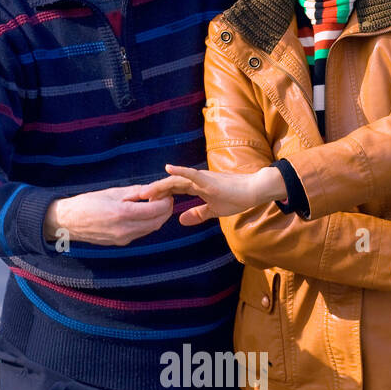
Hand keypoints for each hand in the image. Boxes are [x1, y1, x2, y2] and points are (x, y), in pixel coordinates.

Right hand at [44, 183, 172, 247]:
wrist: (68, 222)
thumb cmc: (88, 203)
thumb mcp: (112, 192)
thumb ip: (136, 191)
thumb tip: (154, 189)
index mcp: (122, 213)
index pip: (155, 210)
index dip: (166, 202)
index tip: (167, 194)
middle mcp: (125, 229)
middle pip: (157, 222)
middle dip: (165, 211)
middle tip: (166, 199)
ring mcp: (123, 238)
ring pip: (151, 229)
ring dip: (158, 218)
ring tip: (155, 205)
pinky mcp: (121, 243)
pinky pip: (141, 233)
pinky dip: (148, 223)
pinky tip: (144, 214)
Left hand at [145, 163, 283, 225]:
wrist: (253, 191)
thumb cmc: (236, 198)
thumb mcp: (213, 210)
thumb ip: (197, 214)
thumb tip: (181, 220)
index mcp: (196, 186)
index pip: (173, 189)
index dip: (159, 194)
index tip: (144, 202)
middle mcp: (196, 179)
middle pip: (170, 184)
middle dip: (153, 191)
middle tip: (137, 198)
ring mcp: (202, 178)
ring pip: (176, 179)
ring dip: (160, 185)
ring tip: (146, 192)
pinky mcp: (209, 180)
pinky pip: (191, 174)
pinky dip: (179, 171)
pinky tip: (168, 168)